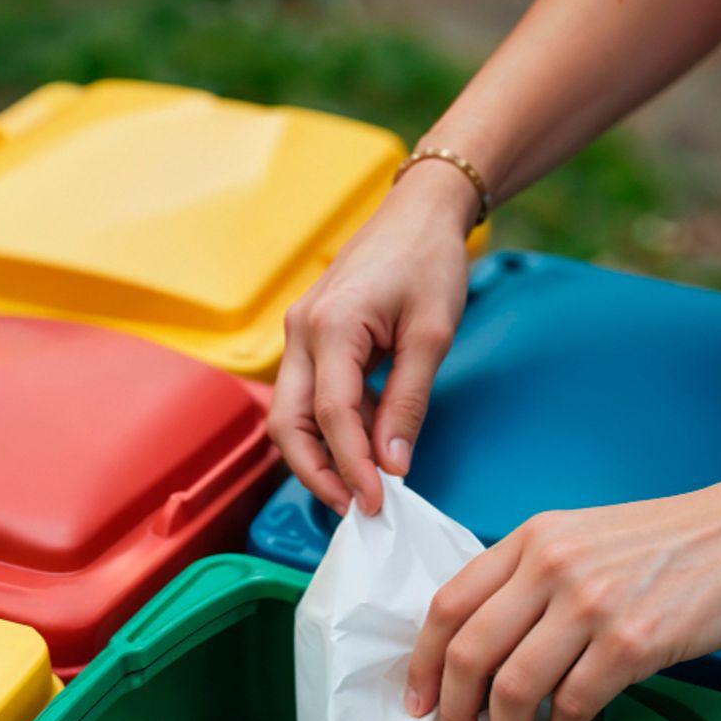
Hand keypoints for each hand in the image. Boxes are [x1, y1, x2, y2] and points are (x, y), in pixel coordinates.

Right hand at [268, 159, 474, 516]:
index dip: (351, 467)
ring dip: (319, 457)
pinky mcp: (308, 339)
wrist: (418, 210)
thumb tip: (393, 464)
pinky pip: (307, 397)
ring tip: (360, 487)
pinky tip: (362, 447)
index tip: (375, 503)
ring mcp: (298, 334)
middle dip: (316, 474)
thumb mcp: (432, 334)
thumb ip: (408, 402)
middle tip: (355, 509)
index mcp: (331, 326)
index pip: (331, 416)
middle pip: (288, 425)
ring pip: (290, 415)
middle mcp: (301, 331)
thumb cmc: (429, 260)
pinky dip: (329, 430)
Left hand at [405, 472, 720, 720]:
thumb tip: (484, 642)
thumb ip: (529, 576)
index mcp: (532, 539)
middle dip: (453, 710)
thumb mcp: (582, 535)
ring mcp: (592, 605)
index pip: (448, 605)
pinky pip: (574, 703)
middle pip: (469, 653)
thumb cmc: (672, 540)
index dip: (424, 663)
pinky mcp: (633, 643)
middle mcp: (552, 567)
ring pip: (514, 687)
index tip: (420, 699)